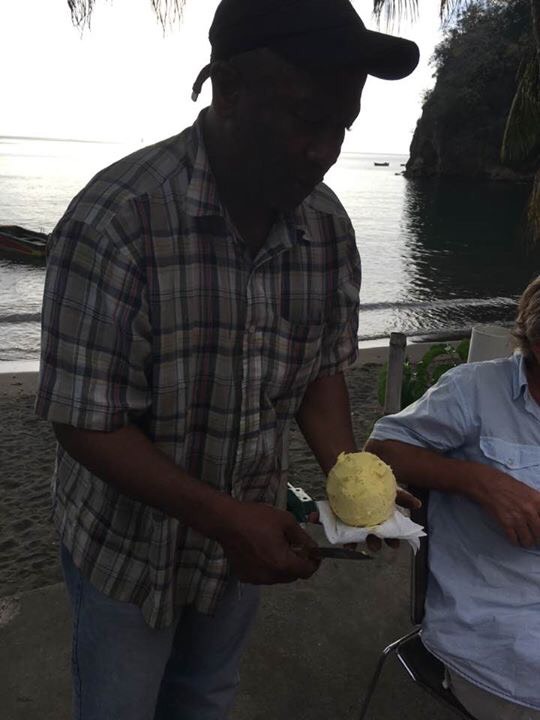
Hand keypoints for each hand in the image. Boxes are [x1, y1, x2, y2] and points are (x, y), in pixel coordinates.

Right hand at [218, 501, 319, 583]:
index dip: (313, 562)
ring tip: (275, 546)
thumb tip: (313, 549)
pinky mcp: (245, 577)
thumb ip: (303, 537)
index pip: (307, 571)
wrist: (226, 521)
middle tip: (293, 545)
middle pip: (293, 575)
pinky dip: (267, 566)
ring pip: (278, 576)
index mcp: (283, 563)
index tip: (313, 553)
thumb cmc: (256, 518)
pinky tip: (261, 550)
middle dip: (297, 562)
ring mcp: (256, 579)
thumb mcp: (286, 521)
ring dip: (282, 565)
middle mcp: (270, 576)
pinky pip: (264, 575)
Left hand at [307, 487, 421, 551]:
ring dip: (351, 542)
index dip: (391, 541)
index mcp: (379, 518)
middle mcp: (366, 521)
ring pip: (351, 534)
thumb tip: (418, 505)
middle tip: (374, 546)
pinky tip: (322, 527)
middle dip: (373, 543)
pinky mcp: (336, 513)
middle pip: (370, 536)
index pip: (387, 533)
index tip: (394, 546)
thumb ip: (404, 496)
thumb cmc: (373, 479)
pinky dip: (321, 522)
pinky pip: (331, 521)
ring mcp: (351, 518)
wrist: (351, 466)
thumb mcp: (391, 486)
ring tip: (351, 547)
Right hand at [474, 469, 539, 546]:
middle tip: (536, 540)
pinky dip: (515, 542)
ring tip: (526, 542)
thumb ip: (537, 504)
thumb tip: (539, 516)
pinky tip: (515, 541)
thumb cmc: (507, 485)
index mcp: (538, 501)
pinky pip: (514, 539)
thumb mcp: (529, 491)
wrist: (488, 484)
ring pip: (527, 539)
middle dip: (538, 539)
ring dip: (527, 543)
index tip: (539, 531)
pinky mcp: (506, 523)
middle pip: (539, 533)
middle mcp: (530, 511)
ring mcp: (518, 518)